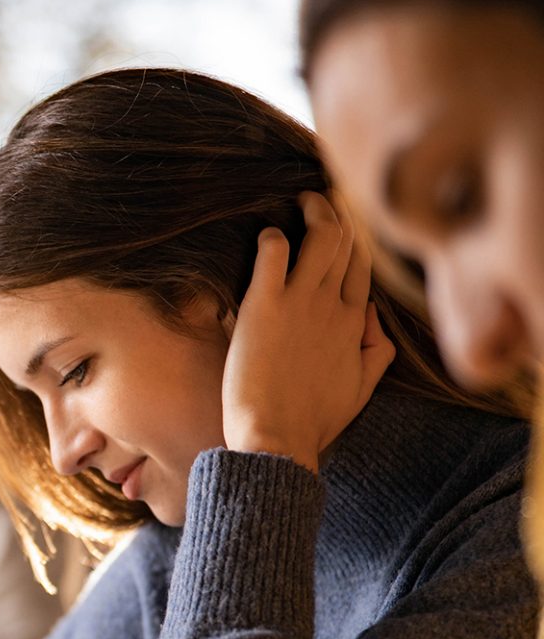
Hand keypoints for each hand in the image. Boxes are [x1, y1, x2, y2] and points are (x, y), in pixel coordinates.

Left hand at [223, 190, 395, 472]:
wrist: (278, 438)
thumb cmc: (313, 421)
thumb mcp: (360, 389)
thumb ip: (374, 352)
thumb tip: (373, 321)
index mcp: (354, 324)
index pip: (362, 268)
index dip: (356, 242)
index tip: (344, 225)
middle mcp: (333, 307)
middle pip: (345, 245)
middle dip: (336, 216)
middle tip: (319, 200)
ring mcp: (301, 303)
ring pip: (320, 239)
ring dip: (313, 213)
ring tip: (302, 201)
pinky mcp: (265, 306)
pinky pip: (274, 254)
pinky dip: (272, 238)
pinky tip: (268, 236)